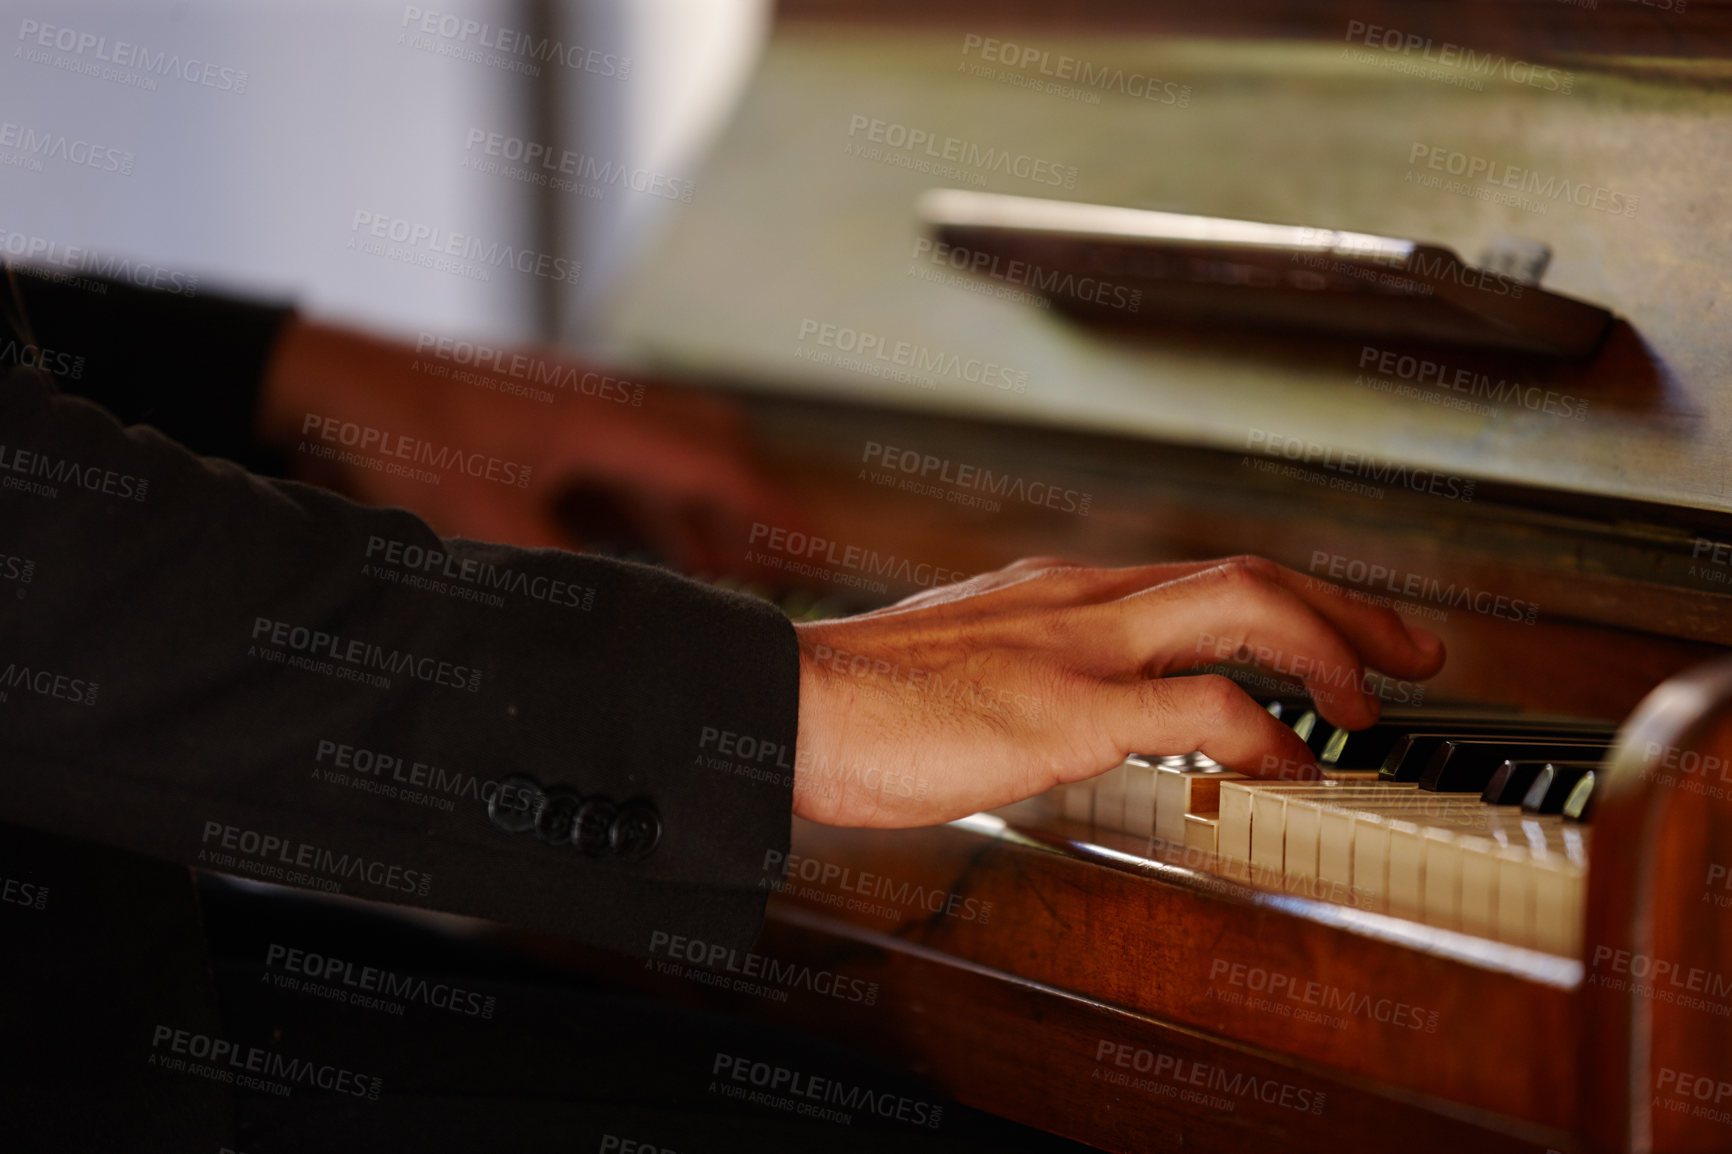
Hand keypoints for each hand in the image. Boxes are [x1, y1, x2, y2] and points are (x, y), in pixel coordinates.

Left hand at [259, 317, 800, 574]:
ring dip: (693, 507)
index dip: (774, 515)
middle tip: (775, 557)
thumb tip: (619, 626)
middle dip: (749, 504)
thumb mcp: (487, 522)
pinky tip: (634, 541)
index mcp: (606, 419)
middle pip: (711, 442)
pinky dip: (645, 499)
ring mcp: (576, 399)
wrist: (335, 378)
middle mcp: (604, 399)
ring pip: (667, 449)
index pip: (718, 469)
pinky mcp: (545, 410)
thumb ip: (561, 574)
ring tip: (715, 568)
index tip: (819, 550)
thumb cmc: (406, 431)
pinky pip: (623, 454)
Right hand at [791, 554, 1445, 827]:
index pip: (1200, 576)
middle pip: (1248, 573)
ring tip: (1371, 709)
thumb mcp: (962, 660)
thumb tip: (1073, 707)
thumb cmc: (863, 699)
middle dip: (1346, 609)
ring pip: (1247, 609)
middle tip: (1409, 654)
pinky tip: (1293, 767)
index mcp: (1057, 591)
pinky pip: (1206, 706)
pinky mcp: (1068, 706)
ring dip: (1333, 652)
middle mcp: (1081, 598)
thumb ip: (1028, 666)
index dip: (1286, 603)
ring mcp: (1079, 644)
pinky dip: (1270, 733)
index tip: (1330, 636)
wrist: (793, 704)